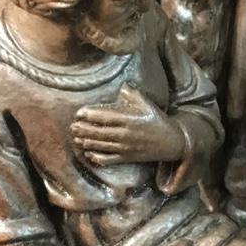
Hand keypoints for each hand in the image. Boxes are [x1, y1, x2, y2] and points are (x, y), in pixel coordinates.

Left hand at [71, 84, 186, 165]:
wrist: (172, 142)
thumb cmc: (158, 120)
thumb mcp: (147, 104)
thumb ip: (133, 94)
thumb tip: (122, 87)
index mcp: (129, 119)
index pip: (104, 117)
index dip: (89, 115)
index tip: (79, 113)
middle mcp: (125, 134)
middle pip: (99, 132)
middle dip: (83, 130)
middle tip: (72, 127)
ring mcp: (125, 147)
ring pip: (101, 146)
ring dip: (86, 143)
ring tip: (76, 139)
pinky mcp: (128, 158)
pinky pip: (109, 159)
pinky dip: (97, 158)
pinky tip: (89, 154)